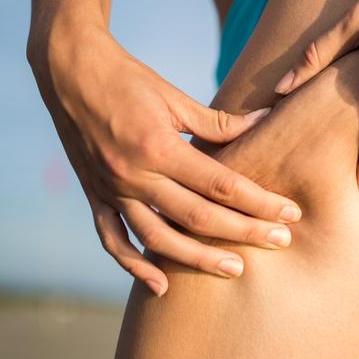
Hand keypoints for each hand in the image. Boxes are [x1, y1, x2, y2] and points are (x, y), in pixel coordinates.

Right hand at [28, 22, 301, 294]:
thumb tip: (265, 123)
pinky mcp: (95, 196)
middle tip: (280, 242)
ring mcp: (112, 190)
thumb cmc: (128, 79)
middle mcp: (134, 174)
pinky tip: (162, 287)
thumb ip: (219, 121)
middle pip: (198, 216)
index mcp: (159, 147)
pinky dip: (135, 266)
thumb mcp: (175, 97)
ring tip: (235, 269)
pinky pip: (113, 239)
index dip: (259, 201)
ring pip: (159, 238)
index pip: (221, 184)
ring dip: (198, 258)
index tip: (289, 213)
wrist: (69, 71)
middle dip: (244, 232)